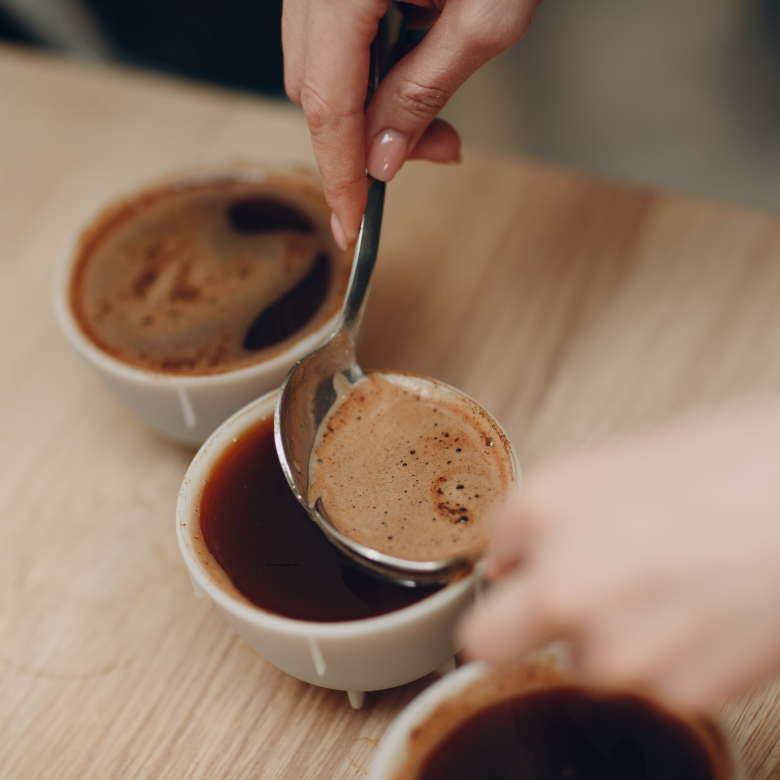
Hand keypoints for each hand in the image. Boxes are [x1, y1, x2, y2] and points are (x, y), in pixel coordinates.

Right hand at [283, 0, 540, 248]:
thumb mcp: (487, 13)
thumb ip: (425, 89)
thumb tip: (386, 157)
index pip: (329, 107)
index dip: (340, 176)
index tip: (351, 226)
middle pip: (315, 89)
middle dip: (364, 140)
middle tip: (431, 151)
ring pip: (319, 65)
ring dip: (368, 106)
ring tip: (432, 112)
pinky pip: (331, 35)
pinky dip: (367, 69)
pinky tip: (411, 67)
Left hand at [459, 399, 779, 711]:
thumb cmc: (743, 460)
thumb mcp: (620, 463)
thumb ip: (551, 518)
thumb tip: (516, 563)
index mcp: (546, 507)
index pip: (493, 562)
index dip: (522, 563)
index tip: (537, 567)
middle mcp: (563, 582)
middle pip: (488, 642)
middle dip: (516, 626)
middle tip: (566, 605)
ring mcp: (615, 646)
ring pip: (580, 663)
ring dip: (611, 639)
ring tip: (670, 590)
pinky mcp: (673, 693)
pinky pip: (643, 686)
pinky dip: (667, 662)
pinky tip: (704, 614)